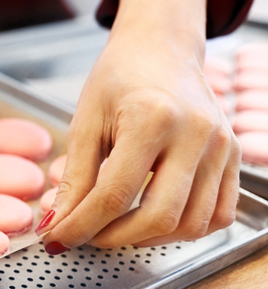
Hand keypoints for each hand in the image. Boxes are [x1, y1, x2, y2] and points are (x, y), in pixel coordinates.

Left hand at [38, 0, 239, 250]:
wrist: (161, 49)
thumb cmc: (119, 78)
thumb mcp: (85, 121)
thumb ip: (74, 177)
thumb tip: (57, 224)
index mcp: (153, 118)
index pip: (114, 195)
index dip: (81, 225)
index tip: (57, 238)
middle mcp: (196, 134)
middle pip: (158, 217)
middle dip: (113, 238)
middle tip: (84, 236)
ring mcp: (221, 147)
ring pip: (191, 224)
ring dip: (147, 239)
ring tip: (113, 228)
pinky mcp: (232, 158)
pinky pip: (217, 215)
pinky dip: (183, 230)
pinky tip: (150, 221)